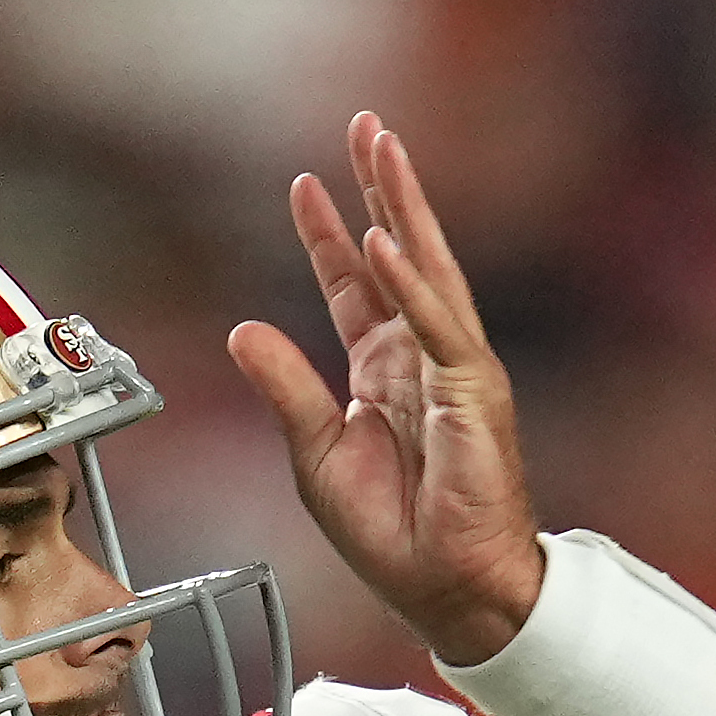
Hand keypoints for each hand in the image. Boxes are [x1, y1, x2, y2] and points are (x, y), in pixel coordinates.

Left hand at [227, 115, 547, 668]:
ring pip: (427, 269)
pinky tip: (387, 241)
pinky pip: (438, 328)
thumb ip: (285, 389)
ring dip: (404, 205)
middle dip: (380, 188)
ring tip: (384, 147)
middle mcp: (422, 359)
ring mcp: (453, 370)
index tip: (306, 184)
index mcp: (384, 372)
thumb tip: (242, 330)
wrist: (448, 589)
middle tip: (366, 126)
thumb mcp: (316, 456)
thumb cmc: (396, 537)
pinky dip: (411, 285)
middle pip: (399, 254)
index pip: (355, 287)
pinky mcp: (473, 396)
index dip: (329, 234)